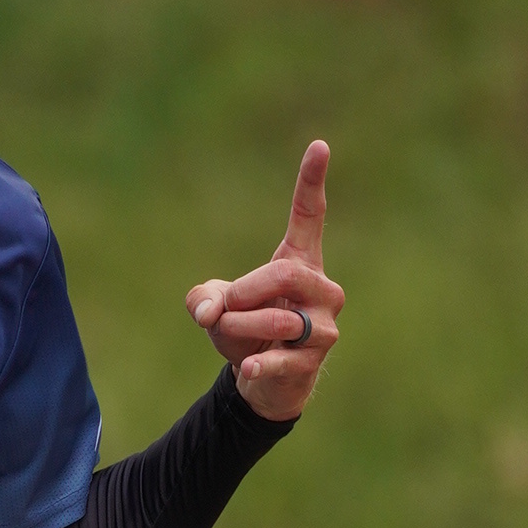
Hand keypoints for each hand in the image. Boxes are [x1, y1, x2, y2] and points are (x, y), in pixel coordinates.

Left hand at [188, 141, 338, 421]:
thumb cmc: (246, 332)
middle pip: (286, 273)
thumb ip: (203, 298)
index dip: (311, 182)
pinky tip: (247, 365)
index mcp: (299, 262)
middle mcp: (321, 289)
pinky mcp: (313, 361)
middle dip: (246, 291)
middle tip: (224, 306)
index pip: (309, 216)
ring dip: (240, 327)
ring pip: (280, 317)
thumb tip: (209, 311)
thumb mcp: (215, 307)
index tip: (319, 145)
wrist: (266, 382)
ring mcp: (324, 326)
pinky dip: (259, 361)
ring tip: (231, 337)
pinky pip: (282, 357)